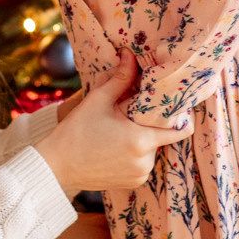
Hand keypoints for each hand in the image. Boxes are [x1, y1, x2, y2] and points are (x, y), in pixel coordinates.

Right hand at [37, 51, 191, 195]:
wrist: (56, 166)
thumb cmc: (76, 132)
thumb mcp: (98, 100)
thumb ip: (120, 78)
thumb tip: (129, 55)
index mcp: (141, 140)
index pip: (180, 131)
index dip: (182, 117)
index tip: (176, 107)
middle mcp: (145, 161)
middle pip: (161, 137)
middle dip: (149, 126)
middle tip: (129, 117)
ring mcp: (140, 175)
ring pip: (151, 151)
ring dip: (141, 141)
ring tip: (118, 133)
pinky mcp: (133, 183)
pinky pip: (142, 164)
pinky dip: (134, 155)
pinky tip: (115, 148)